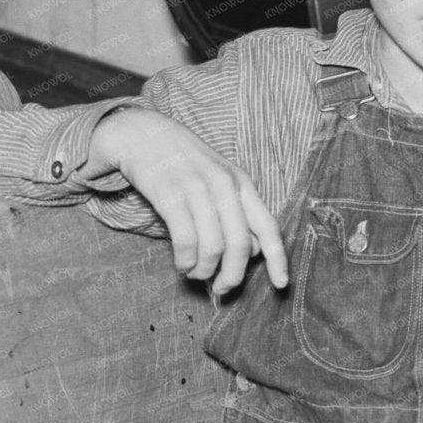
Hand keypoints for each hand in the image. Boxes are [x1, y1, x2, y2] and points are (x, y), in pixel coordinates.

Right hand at [92, 108, 288, 296]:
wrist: (142, 133)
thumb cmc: (183, 163)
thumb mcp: (218, 179)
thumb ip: (237, 211)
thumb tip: (252, 253)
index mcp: (241, 182)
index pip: (268, 226)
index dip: (278, 259)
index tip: (280, 285)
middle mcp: (224, 185)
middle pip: (240, 246)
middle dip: (232, 276)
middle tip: (221, 289)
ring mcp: (197, 189)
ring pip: (213, 248)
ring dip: (204, 271)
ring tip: (195, 273)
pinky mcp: (170, 196)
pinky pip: (186, 241)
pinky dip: (185, 262)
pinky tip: (182, 264)